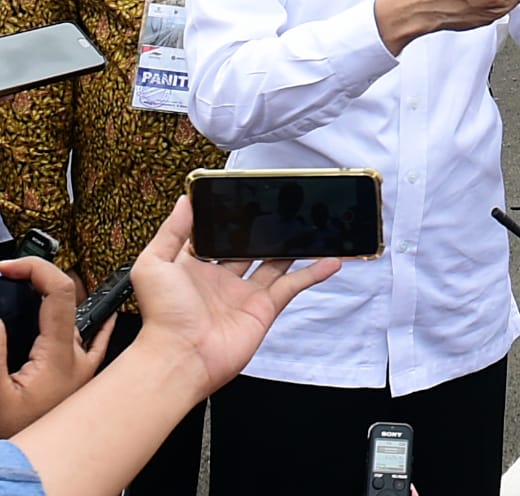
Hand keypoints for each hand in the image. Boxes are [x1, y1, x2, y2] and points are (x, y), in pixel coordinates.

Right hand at [0, 256, 112, 434]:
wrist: (32, 473)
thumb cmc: (14, 438)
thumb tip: (0, 316)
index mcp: (60, 355)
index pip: (58, 292)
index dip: (34, 268)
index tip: (8, 266)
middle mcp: (78, 357)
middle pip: (67, 299)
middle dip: (38, 279)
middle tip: (13, 274)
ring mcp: (84, 367)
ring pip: (79, 316)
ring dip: (55, 296)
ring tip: (32, 283)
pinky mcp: (83, 377)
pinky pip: (99, 340)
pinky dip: (100, 320)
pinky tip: (104, 310)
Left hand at [131, 196, 339, 398]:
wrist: (179, 358)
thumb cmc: (162, 317)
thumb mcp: (154, 264)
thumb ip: (172, 230)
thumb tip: (185, 200)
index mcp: (196, 265)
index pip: (219, 235)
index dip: (232, 218)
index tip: (247, 197)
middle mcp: (222, 278)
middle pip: (250, 246)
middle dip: (265, 229)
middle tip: (283, 207)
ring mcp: (245, 294)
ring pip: (275, 262)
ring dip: (292, 246)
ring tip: (309, 227)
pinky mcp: (263, 309)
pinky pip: (292, 286)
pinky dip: (312, 273)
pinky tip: (329, 260)